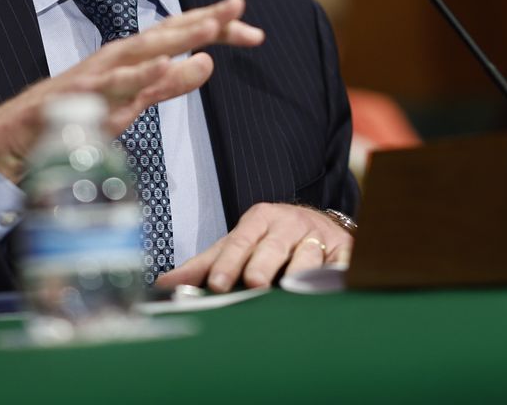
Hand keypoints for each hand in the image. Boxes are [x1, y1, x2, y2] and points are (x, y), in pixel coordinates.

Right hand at [0, 0, 263, 181]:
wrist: (11, 143)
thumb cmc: (71, 119)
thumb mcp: (131, 104)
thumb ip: (168, 85)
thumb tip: (207, 64)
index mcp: (131, 58)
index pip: (179, 37)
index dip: (215, 29)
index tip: (254, 30)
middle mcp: (116, 57)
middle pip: (166, 32)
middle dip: (202, 19)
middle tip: (239, 6)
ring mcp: (96, 74)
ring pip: (142, 50)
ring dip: (175, 36)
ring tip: (211, 27)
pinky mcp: (77, 96)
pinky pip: (112, 86)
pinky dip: (138, 74)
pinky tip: (163, 65)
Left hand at [156, 203, 353, 292]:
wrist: (315, 224)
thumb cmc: (267, 241)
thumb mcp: (236, 245)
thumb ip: (202, 265)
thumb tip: (162, 284)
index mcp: (260, 219)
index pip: (240, 241)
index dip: (229, 263)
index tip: (218, 283)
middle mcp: (290, 224)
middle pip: (273, 247)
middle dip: (263, 263)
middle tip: (254, 281)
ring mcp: (318, 237)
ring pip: (309, 255)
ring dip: (301, 271)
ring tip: (292, 286)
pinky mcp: (345, 251)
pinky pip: (343, 263)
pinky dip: (339, 273)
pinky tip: (334, 284)